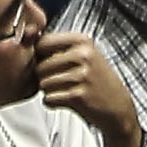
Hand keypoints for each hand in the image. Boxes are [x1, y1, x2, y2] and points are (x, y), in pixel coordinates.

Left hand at [30, 26, 143, 146]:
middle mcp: (82, 55)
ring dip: (50, 91)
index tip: (48, 63)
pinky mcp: (78, 96)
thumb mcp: (85, 55)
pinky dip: (53, 103)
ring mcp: (81, 75)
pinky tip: (67, 100)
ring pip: (43, 84)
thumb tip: (29, 39)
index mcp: (82, 41)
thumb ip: (59, 47)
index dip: (39, 56)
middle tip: (61, 82)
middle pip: (40, 65)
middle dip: (45, 77)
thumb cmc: (98, 81)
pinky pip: (49, 99)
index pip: (43, 42)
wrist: (118, 107)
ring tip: (66, 90)